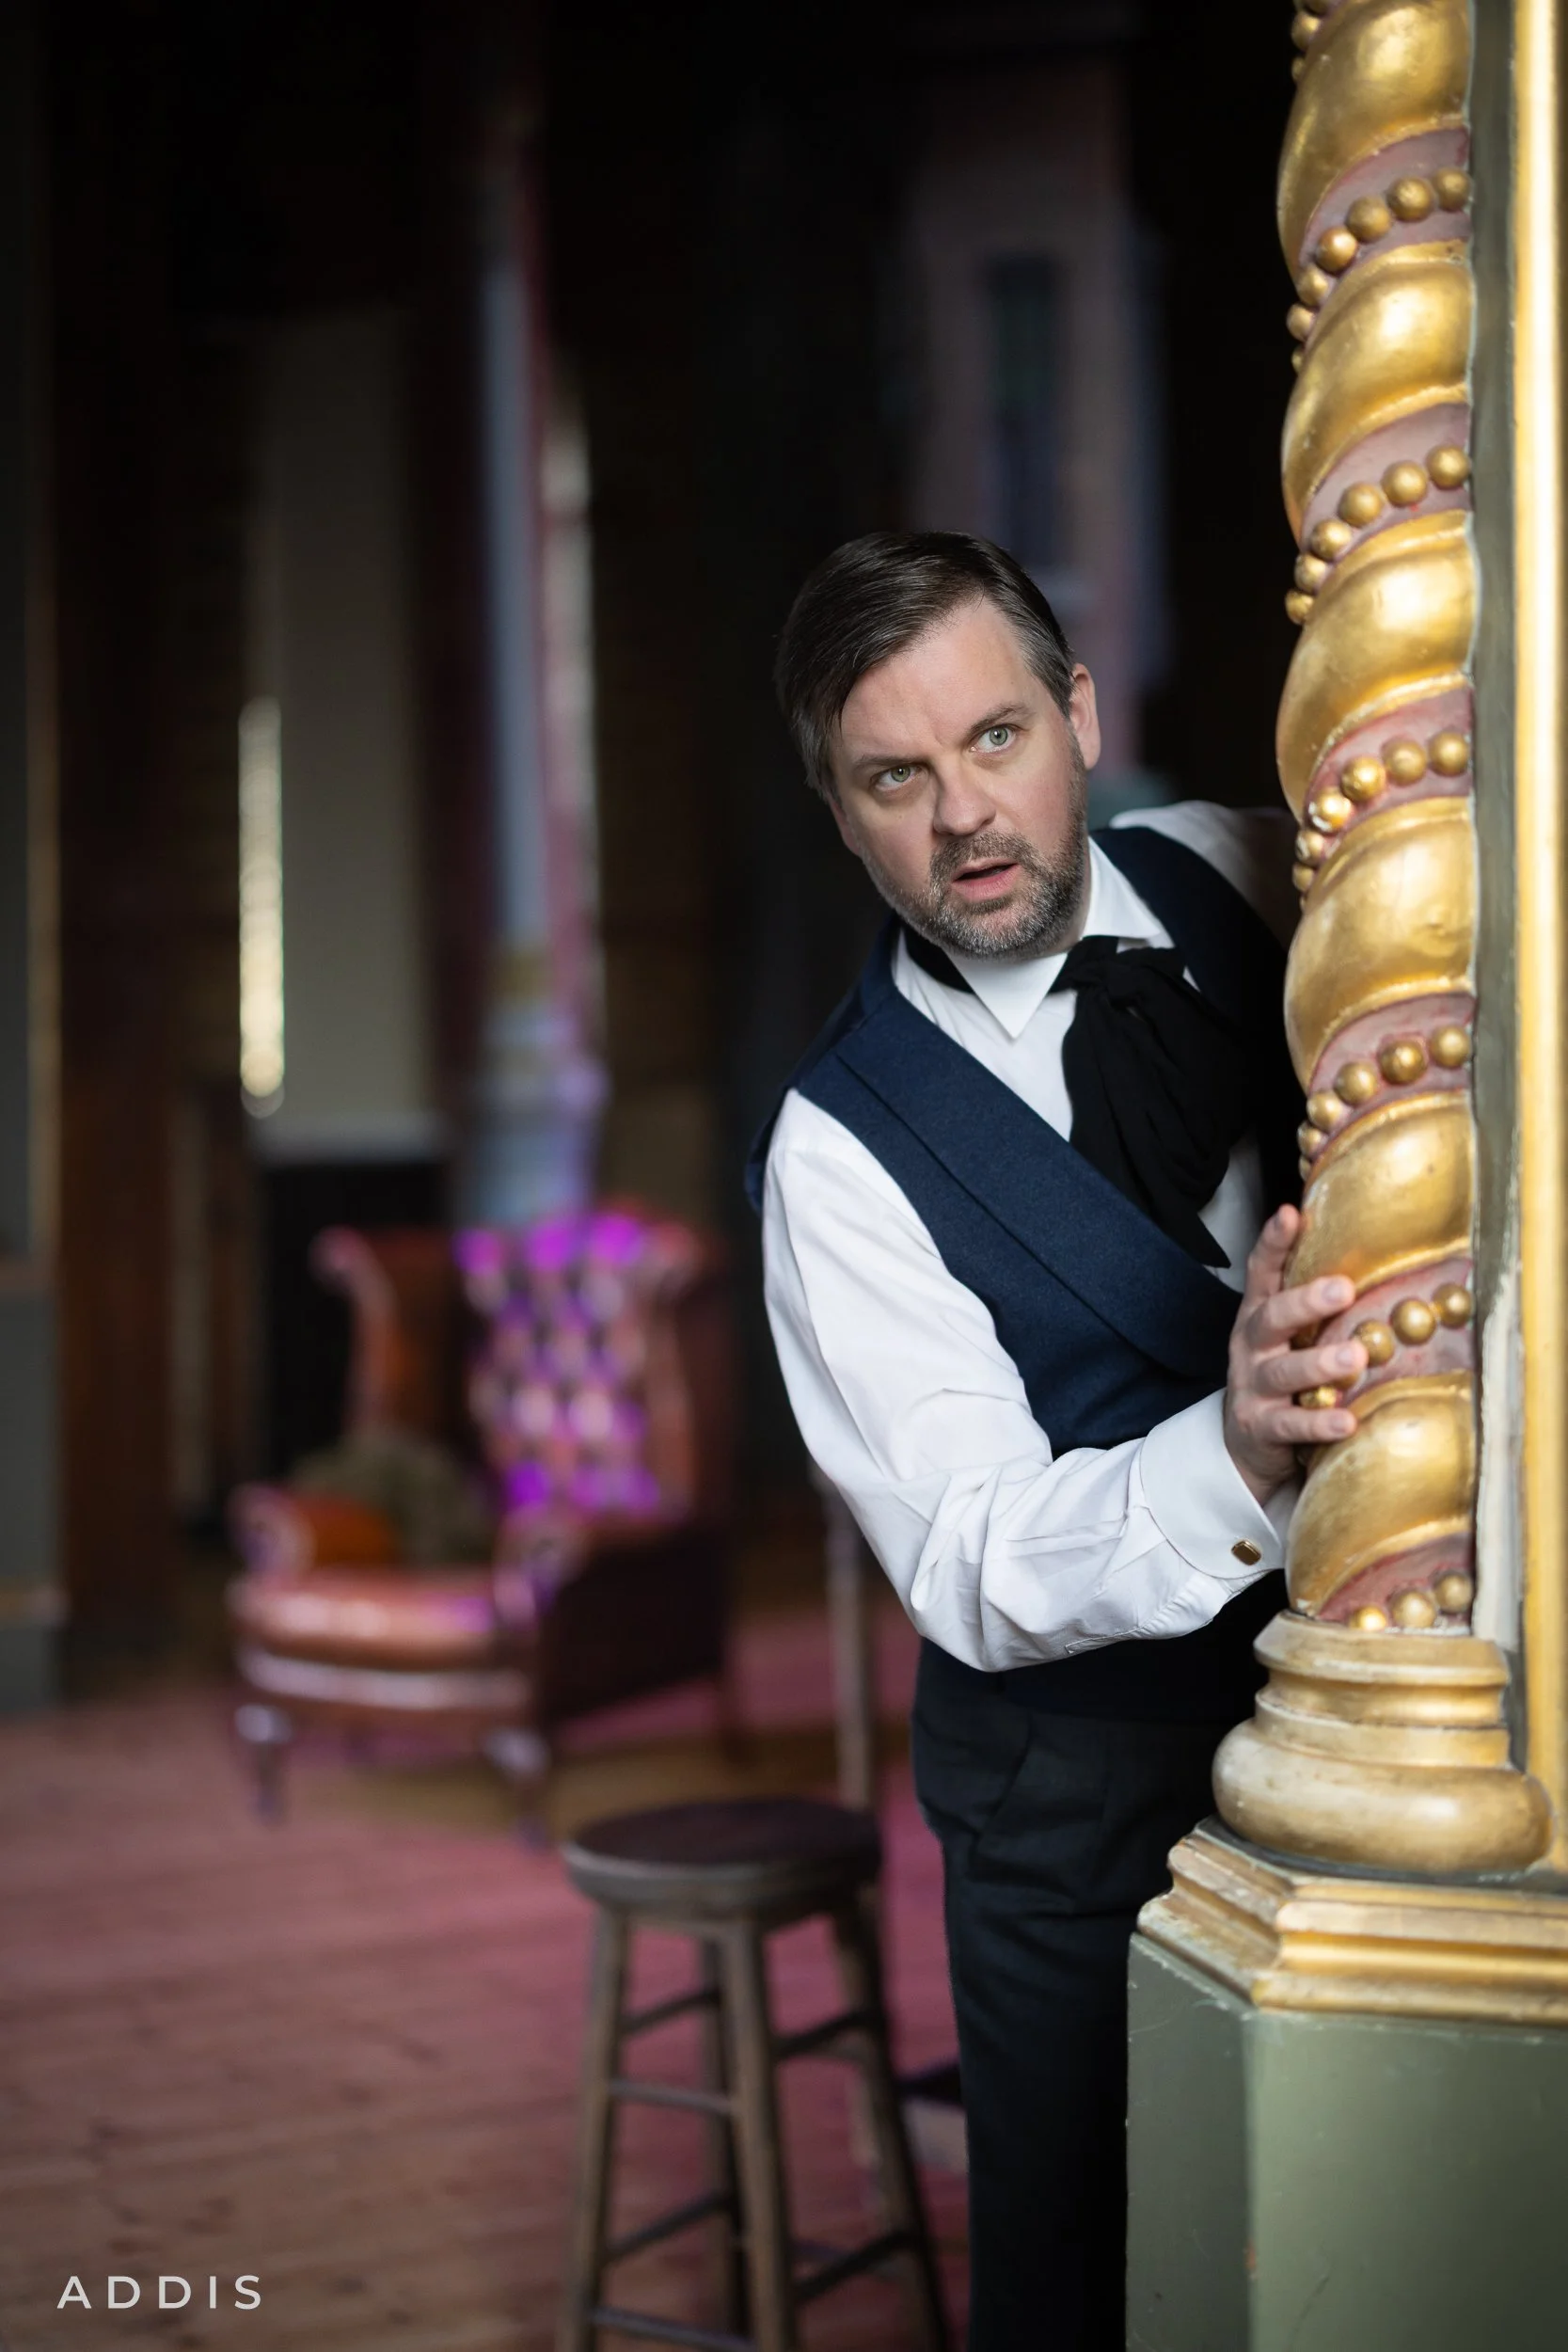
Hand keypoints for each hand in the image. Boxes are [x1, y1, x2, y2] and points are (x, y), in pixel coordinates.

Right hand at [1224, 1204, 1364, 1504]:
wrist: (1247, 1440)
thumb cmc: (1282, 1374)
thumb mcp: (1290, 1334)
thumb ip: (1317, 1305)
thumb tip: (1381, 1261)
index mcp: (1259, 1315)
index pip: (1261, 1272)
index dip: (1273, 1243)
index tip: (1290, 1213)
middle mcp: (1251, 1345)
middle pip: (1272, 1317)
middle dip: (1306, 1302)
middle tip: (1343, 1289)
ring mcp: (1253, 1386)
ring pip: (1283, 1371)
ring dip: (1319, 1363)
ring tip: (1355, 1355)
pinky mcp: (1261, 1426)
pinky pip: (1291, 1424)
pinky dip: (1319, 1422)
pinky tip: (1346, 1421)